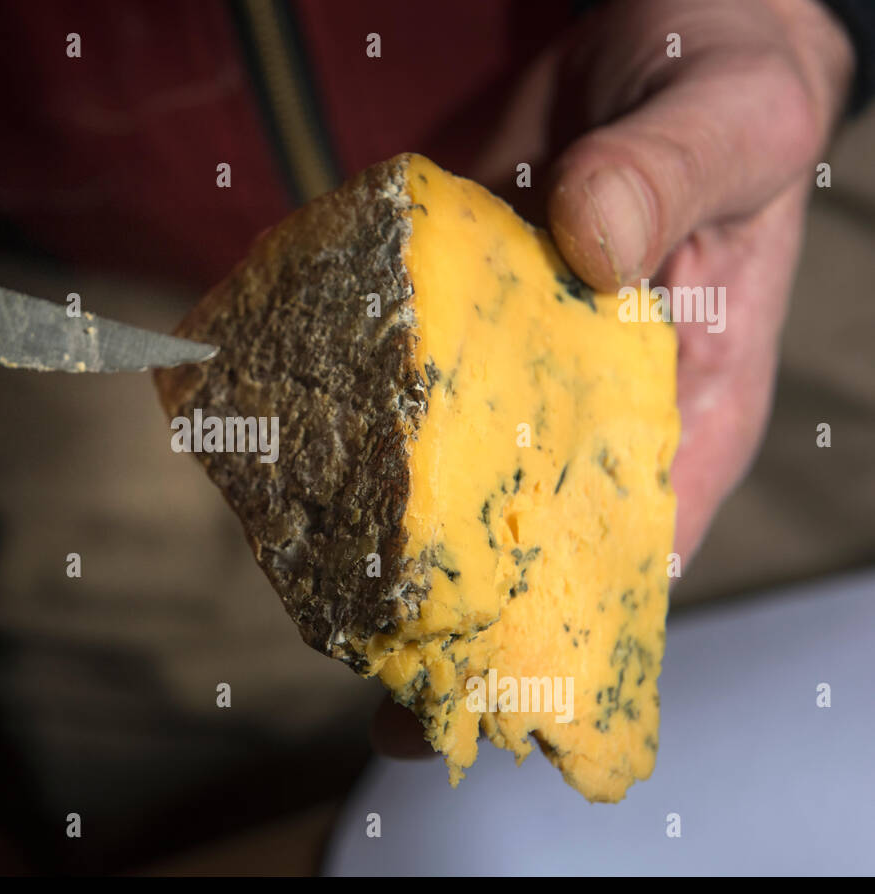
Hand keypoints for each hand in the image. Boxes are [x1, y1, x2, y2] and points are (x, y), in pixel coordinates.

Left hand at [373, 0, 854, 757]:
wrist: (644, 36)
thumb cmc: (717, 86)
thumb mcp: (727, 119)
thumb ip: (668, 175)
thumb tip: (589, 242)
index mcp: (692, 397)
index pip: (643, 543)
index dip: (571, 631)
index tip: (495, 696)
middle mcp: (595, 408)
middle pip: (532, 540)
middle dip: (462, 620)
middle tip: (384, 689)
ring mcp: (513, 373)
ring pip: (457, 483)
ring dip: (395, 547)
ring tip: (323, 609)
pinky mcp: (451, 328)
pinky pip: (403, 396)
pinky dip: (357, 435)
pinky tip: (298, 474)